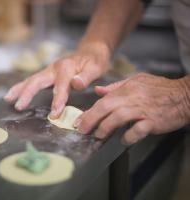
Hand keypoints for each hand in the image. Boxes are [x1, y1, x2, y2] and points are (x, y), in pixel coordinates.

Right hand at [4, 42, 109, 117]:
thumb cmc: (94, 61)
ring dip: (19, 89)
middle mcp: (54, 68)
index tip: (54, 115)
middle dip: (27, 94)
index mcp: (66, 68)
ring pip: (31, 80)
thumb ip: (86, 77)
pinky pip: (32, 80)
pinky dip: (22, 87)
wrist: (91, 50)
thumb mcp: (96, 67)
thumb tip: (76, 84)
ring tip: (8, 99)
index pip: (60, 87)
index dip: (57, 101)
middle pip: (37, 81)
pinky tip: (15, 93)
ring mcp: (49, 70)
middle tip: (18, 106)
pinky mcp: (47, 74)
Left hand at [74, 73, 189, 144]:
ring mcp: (142, 110)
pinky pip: (138, 129)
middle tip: (83, 131)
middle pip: (106, 108)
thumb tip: (98, 91)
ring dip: (106, 128)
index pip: (102, 101)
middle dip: (91, 120)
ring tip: (99, 136)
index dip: (89, 112)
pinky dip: (129, 135)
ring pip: (119, 118)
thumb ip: (115, 86)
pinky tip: (123, 140)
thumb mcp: (136, 81)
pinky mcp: (153, 121)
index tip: (79, 121)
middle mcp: (131, 99)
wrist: (183, 95)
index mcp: (126, 90)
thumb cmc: (159, 88)